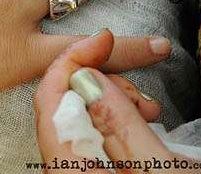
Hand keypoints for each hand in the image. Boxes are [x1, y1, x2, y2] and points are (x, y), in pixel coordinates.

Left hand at [35, 30, 200, 172]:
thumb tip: (89, 79)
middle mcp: (65, 171)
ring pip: (81, 121)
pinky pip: (95, 139)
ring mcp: (79, 172)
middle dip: (100, 84)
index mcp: (70, 170)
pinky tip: (144, 124)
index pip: (49, 101)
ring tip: (152, 110)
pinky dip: (118, 123)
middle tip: (140, 87)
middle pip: (62, 107)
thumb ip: (119, 126)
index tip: (102, 40)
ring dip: (114, 104)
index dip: (71, 61)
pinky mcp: (96, 173)